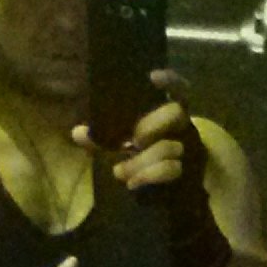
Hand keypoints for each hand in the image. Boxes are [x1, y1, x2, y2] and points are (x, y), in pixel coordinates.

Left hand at [71, 69, 188, 190]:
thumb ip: (102, 138)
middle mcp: (182, 126)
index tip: (152, 77)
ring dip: (140, 161)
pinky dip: (148, 175)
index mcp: (167, 113)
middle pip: (176, 113)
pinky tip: (132, 183)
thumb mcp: (122, 146)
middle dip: (152, 124)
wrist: (172, 189)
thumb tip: (78, 132)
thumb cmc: (144, 157)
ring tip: (119, 172)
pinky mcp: (188, 172)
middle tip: (134, 139)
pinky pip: (171, 170)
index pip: (178, 89)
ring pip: (169, 147)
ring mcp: (188, 149)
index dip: (170, 80)